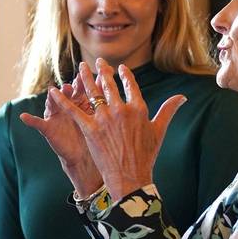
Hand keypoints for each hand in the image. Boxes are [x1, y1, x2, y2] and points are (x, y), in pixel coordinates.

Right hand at [20, 76, 102, 196]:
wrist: (85, 159)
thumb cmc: (97, 140)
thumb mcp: (103, 121)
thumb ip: (108, 105)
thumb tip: (122, 90)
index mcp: (81, 102)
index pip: (83, 88)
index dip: (85, 82)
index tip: (88, 76)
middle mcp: (67, 106)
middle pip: (67, 94)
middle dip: (69, 88)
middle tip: (72, 84)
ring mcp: (56, 116)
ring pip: (52, 103)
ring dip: (52, 98)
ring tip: (52, 91)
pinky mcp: (48, 128)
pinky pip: (37, 123)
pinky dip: (29, 120)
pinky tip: (23, 117)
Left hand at [51, 59, 185, 201]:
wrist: (130, 177)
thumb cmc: (146, 156)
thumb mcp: (159, 131)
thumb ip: (168, 110)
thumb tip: (183, 97)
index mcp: (138, 108)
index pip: (130, 85)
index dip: (124, 75)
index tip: (120, 68)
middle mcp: (120, 110)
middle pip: (109, 85)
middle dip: (103, 71)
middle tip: (98, 61)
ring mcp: (104, 119)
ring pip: (92, 92)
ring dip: (86, 77)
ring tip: (81, 67)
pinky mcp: (90, 129)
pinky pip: (73, 110)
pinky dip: (62, 100)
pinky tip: (54, 91)